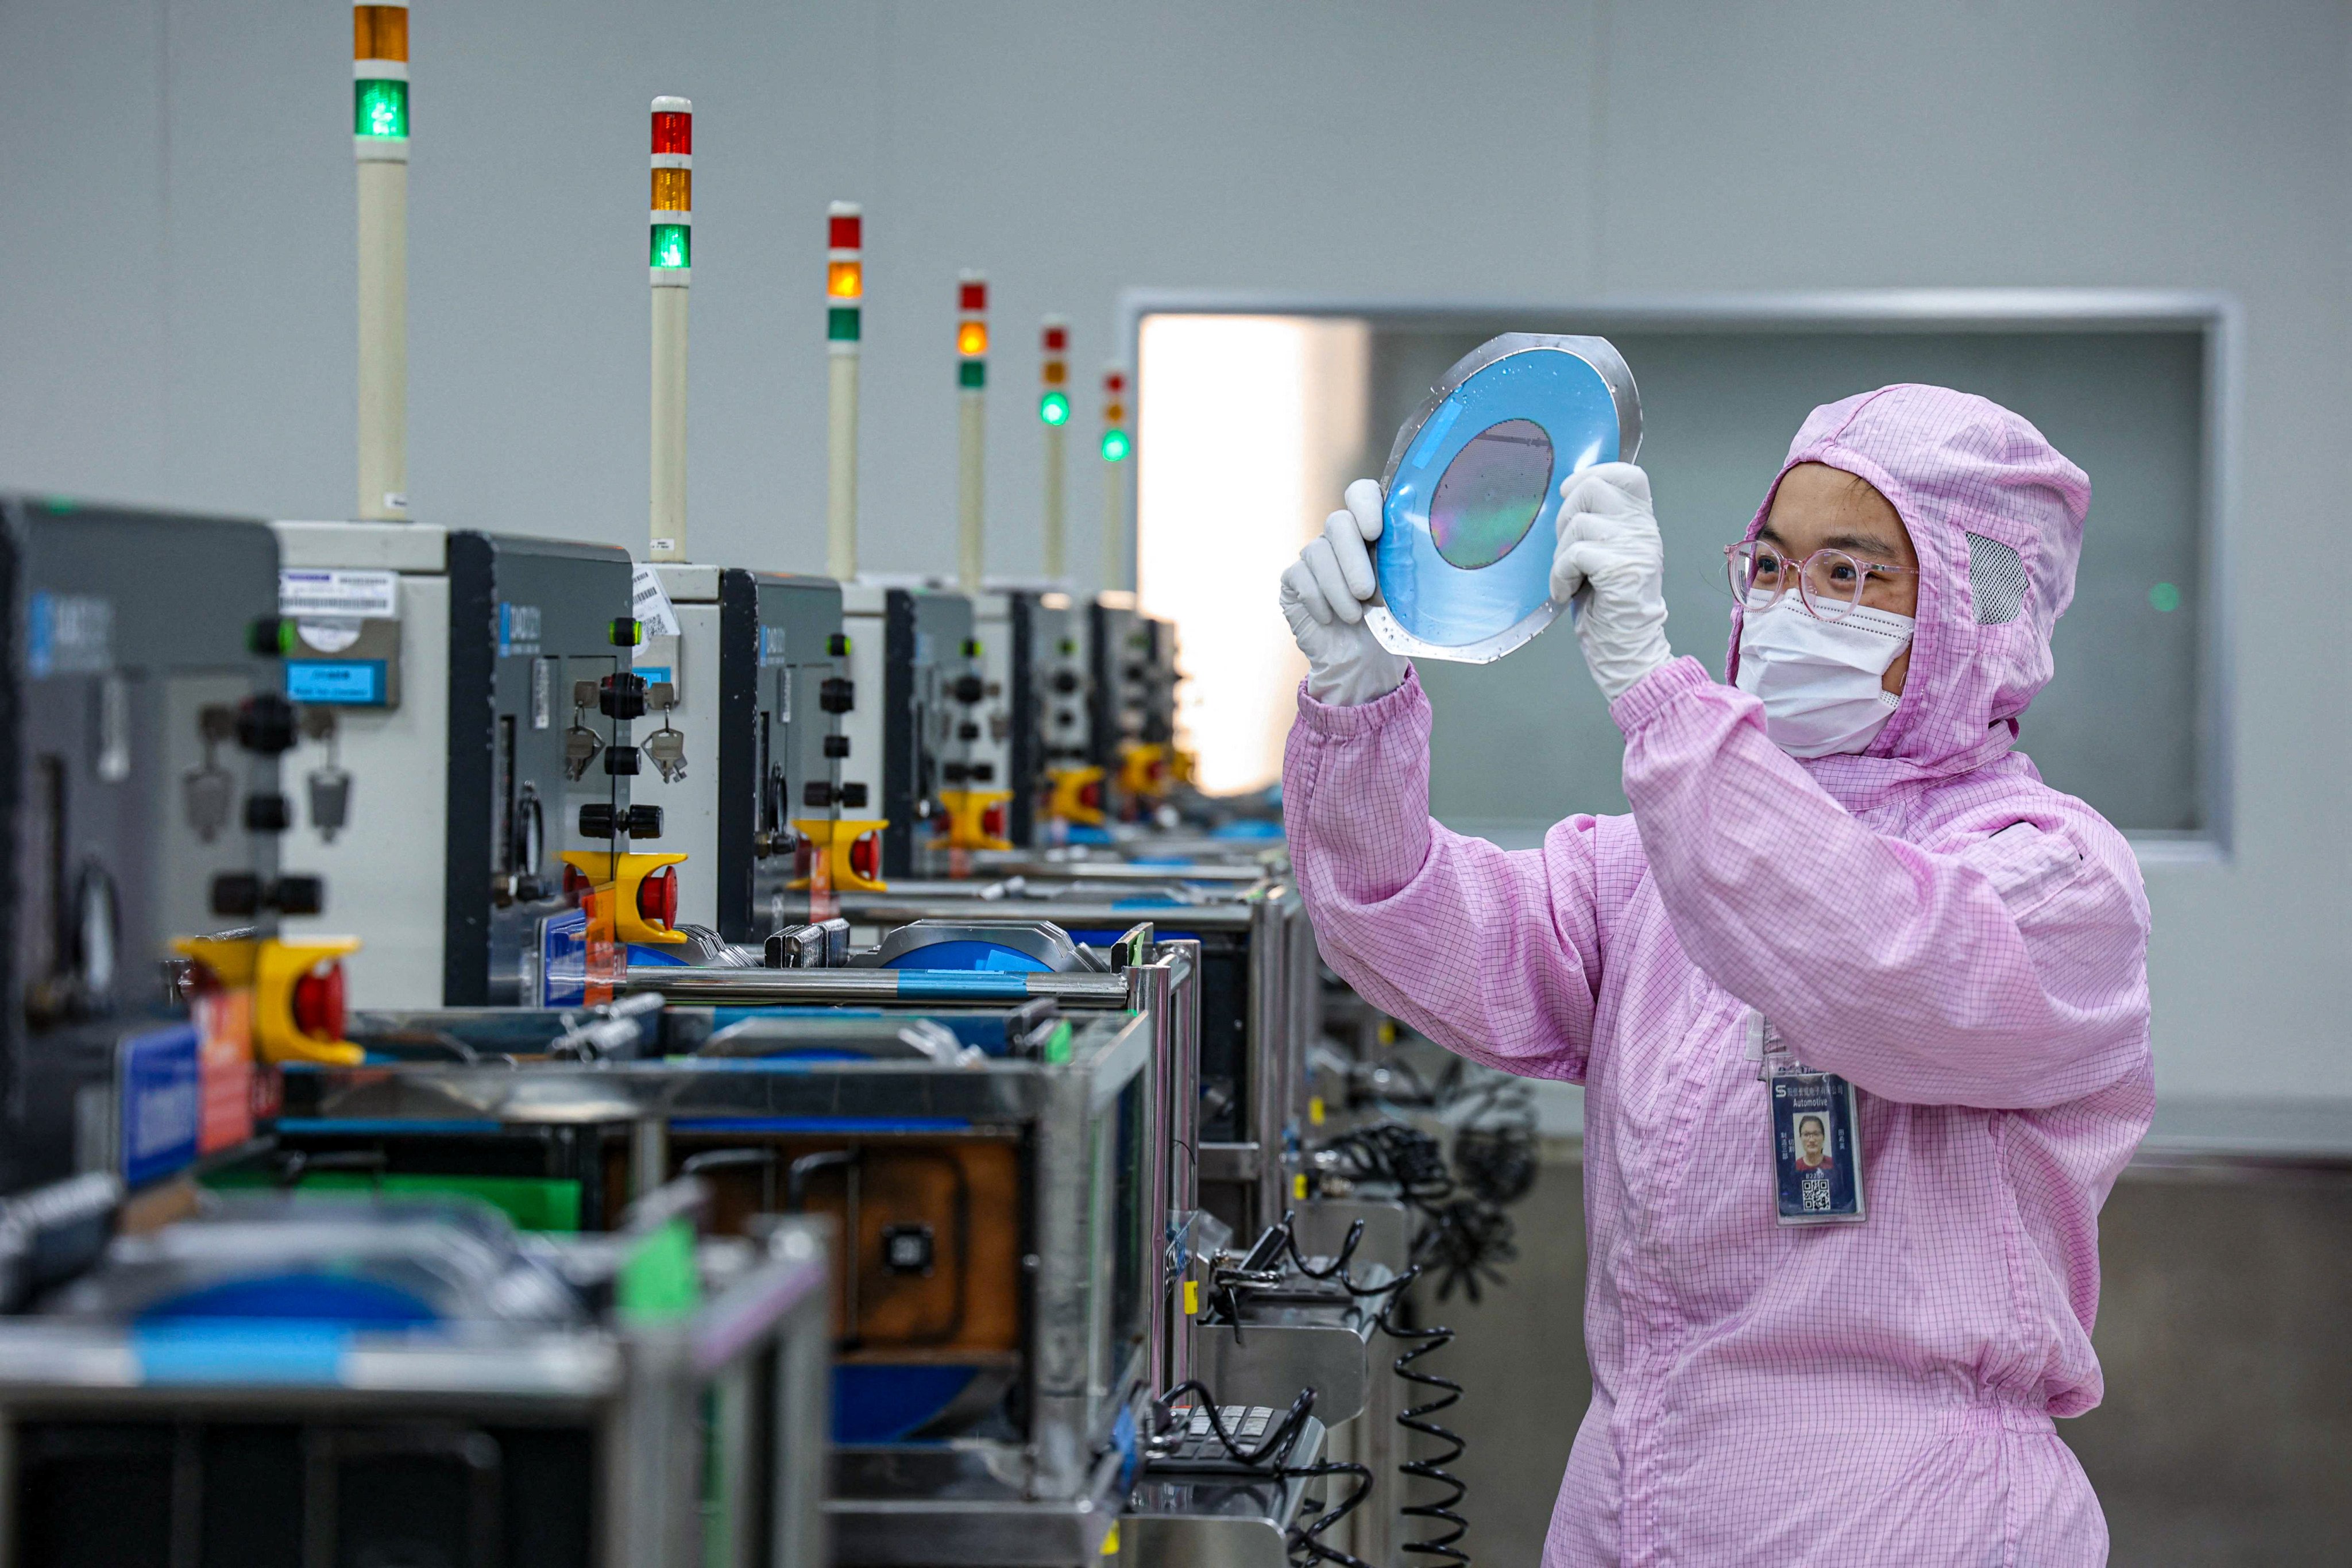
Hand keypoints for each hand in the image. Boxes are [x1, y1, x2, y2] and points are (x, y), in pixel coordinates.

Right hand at [1280, 478, 1408, 705]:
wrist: (1363, 658)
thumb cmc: (1387, 619)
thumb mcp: (1402, 589)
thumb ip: (1401, 564)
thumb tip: (1406, 554)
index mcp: (1370, 528)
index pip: (1361, 494)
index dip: (1364, 505)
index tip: (1375, 531)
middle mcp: (1340, 536)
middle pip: (1337, 523)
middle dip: (1352, 559)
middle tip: (1366, 592)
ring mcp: (1314, 555)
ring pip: (1317, 552)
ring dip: (1338, 589)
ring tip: (1355, 616)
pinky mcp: (1294, 578)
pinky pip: (1300, 577)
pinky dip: (1318, 600)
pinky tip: (1331, 619)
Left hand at [1551, 462, 1672, 700]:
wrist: (1628, 650)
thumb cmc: (1610, 607)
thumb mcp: (1607, 555)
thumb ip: (1599, 525)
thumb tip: (1567, 497)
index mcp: (1641, 524)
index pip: (1628, 474)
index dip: (1595, 472)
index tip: (1569, 492)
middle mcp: (1643, 530)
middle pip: (1594, 487)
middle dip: (1565, 516)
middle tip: (1567, 550)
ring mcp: (1634, 548)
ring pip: (1577, 522)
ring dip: (1560, 554)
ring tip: (1570, 579)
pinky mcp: (1620, 568)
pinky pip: (1572, 554)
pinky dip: (1559, 576)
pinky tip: (1566, 592)